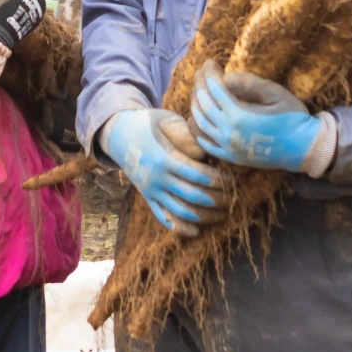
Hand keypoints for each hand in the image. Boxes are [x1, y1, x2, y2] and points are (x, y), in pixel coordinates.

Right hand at [103, 108, 225, 235]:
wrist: (117, 134)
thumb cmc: (148, 123)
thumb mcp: (166, 120)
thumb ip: (185, 134)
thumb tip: (203, 153)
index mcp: (163, 158)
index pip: (197, 175)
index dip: (217, 180)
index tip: (230, 179)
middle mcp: (157, 179)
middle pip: (193, 196)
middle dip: (216, 199)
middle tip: (233, 198)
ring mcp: (151, 191)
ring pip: (181, 211)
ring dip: (204, 216)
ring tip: (223, 214)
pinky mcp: (147, 198)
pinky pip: (163, 218)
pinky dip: (180, 228)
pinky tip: (197, 232)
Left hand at [191, 66, 322, 172]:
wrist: (304, 148)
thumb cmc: (293, 117)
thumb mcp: (276, 94)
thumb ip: (250, 83)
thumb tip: (227, 76)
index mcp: (238, 115)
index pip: (214, 89)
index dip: (209, 73)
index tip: (209, 62)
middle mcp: (227, 132)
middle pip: (203, 105)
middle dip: (200, 86)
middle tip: (200, 74)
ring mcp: (228, 147)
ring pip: (200, 124)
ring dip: (196, 106)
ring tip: (198, 93)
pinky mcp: (231, 157)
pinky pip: (206, 144)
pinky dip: (199, 131)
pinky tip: (198, 121)